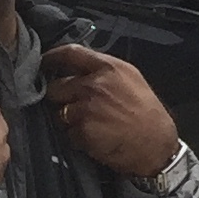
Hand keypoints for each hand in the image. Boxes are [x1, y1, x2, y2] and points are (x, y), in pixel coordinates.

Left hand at [42, 44, 179, 180]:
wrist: (156, 144)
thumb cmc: (146, 111)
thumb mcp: (131, 78)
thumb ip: (105, 71)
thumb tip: (80, 70)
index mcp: (108, 67)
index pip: (71, 53)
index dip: (52, 57)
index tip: (43, 63)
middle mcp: (94, 85)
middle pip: (56, 86)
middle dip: (58, 97)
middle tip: (69, 104)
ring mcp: (86, 109)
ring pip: (58, 113)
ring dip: (67, 120)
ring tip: (87, 124)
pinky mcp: (82, 132)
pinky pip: (67, 134)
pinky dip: (75, 138)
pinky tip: (92, 139)